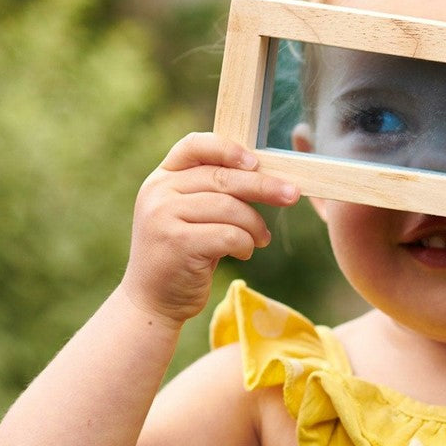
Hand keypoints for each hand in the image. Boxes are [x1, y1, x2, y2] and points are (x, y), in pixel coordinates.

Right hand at [122, 133, 299, 324]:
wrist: (152, 300)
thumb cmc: (184, 253)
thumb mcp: (190, 214)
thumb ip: (212, 190)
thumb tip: (265, 172)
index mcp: (162, 178)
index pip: (195, 145)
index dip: (229, 149)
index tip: (256, 162)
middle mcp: (159, 192)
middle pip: (223, 177)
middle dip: (264, 186)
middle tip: (292, 195)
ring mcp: (164, 216)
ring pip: (231, 208)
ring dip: (255, 225)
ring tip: (261, 239)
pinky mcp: (177, 243)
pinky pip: (230, 235)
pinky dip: (246, 245)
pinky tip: (244, 253)